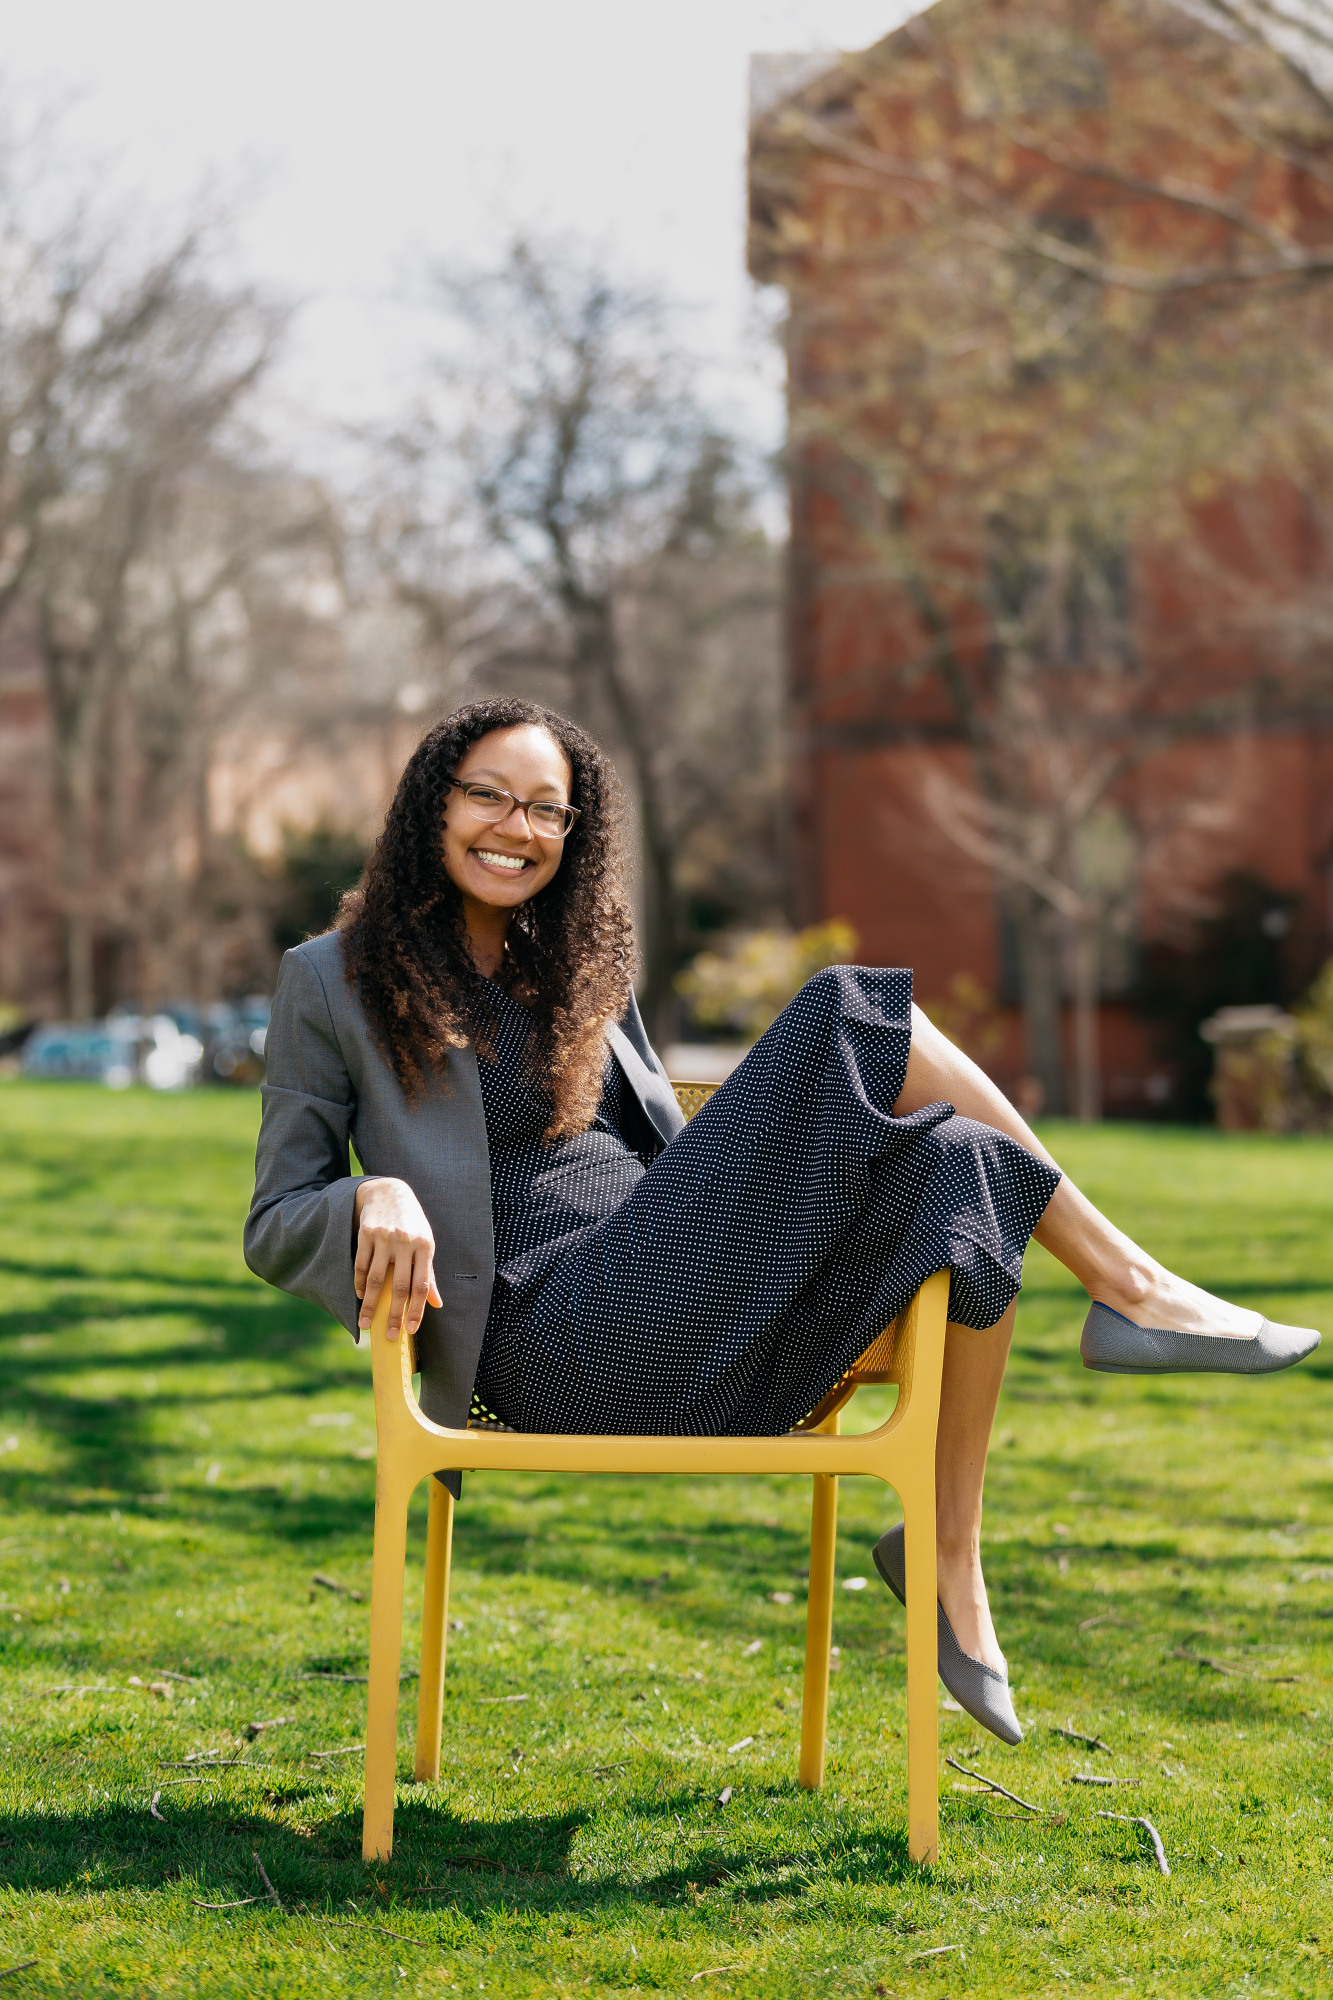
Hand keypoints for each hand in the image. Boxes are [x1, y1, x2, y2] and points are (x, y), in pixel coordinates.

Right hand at [354, 1178, 442, 1339]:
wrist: (388, 1191)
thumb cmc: (411, 1223)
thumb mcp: (425, 1243)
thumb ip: (429, 1274)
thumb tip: (437, 1304)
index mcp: (425, 1246)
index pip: (422, 1285)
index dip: (417, 1309)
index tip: (411, 1330)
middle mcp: (406, 1242)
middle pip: (399, 1286)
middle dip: (393, 1314)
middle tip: (388, 1336)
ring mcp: (385, 1237)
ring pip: (376, 1278)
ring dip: (370, 1304)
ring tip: (365, 1323)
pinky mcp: (366, 1233)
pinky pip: (361, 1264)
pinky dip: (360, 1283)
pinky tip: (361, 1296)